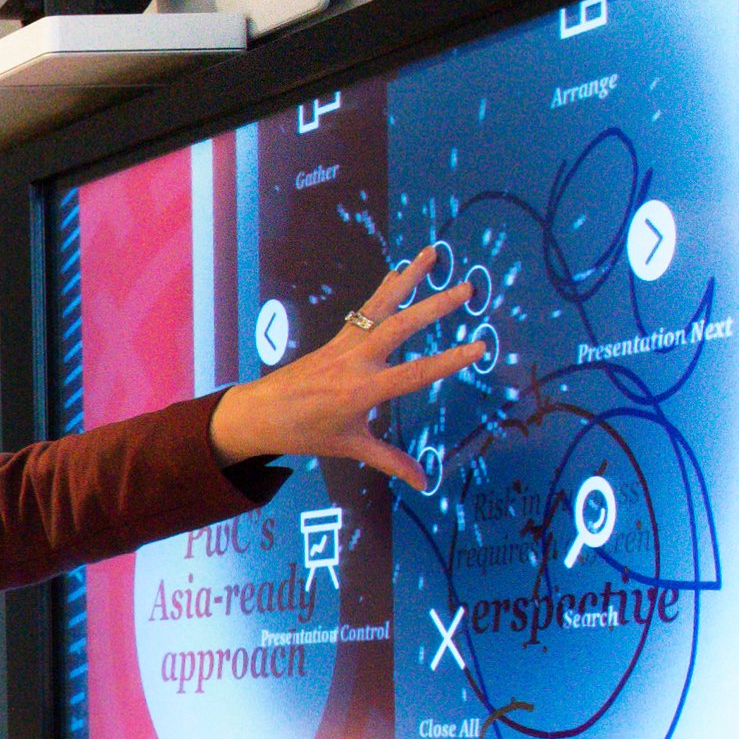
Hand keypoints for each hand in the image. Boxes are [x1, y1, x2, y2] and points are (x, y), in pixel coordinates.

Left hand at [206, 248, 493, 487]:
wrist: (259, 413)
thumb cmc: (306, 433)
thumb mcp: (350, 448)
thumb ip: (390, 462)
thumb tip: (424, 484)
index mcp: (363, 391)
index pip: (415, 374)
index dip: (448, 361)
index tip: (479, 347)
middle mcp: (356, 361)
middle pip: (401, 327)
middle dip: (435, 308)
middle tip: (467, 290)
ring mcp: (345, 345)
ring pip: (381, 306)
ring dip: (409, 279)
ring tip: (432, 254)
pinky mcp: (338, 338)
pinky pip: (366, 309)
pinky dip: (386, 289)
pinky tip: (402, 270)